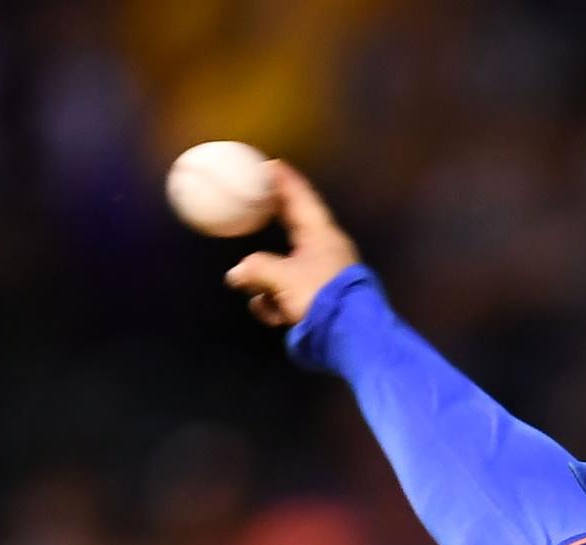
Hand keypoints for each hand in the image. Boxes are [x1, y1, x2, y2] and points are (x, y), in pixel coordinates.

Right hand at [226, 162, 359, 332]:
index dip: (284, 180)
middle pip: (294, 227)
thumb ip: (256, 270)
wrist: (349, 336)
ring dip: (268, 282)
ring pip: (286, 268)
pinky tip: (273, 316)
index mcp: (321, 235)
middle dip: (273, 220)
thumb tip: (236, 275)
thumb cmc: (318, 296)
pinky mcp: (321, 300)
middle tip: (255, 202)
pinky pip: (290, 294)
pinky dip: (278, 304)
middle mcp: (325, 250)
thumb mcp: (281, 279)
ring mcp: (323, 275)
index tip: (270, 165)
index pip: (300, 198)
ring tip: (262, 295)